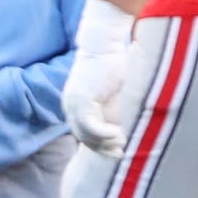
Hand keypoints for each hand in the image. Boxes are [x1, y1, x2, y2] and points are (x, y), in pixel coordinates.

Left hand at [64, 0, 133, 156]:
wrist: (105, 44)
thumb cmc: (114, 63)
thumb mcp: (113, 91)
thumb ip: (114, 107)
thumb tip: (127, 125)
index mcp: (75, 104)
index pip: (83, 133)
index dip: (99, 145)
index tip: (117, 150)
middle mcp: (70, 105)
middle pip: (83, 137)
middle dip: (102, 149)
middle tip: (121, 153)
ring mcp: (74, 103)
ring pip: (85, 134)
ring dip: (104, 143)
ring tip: (122, 144)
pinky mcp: (82, 100)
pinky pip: (90, 125)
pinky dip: (103, 134)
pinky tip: (118, 135)